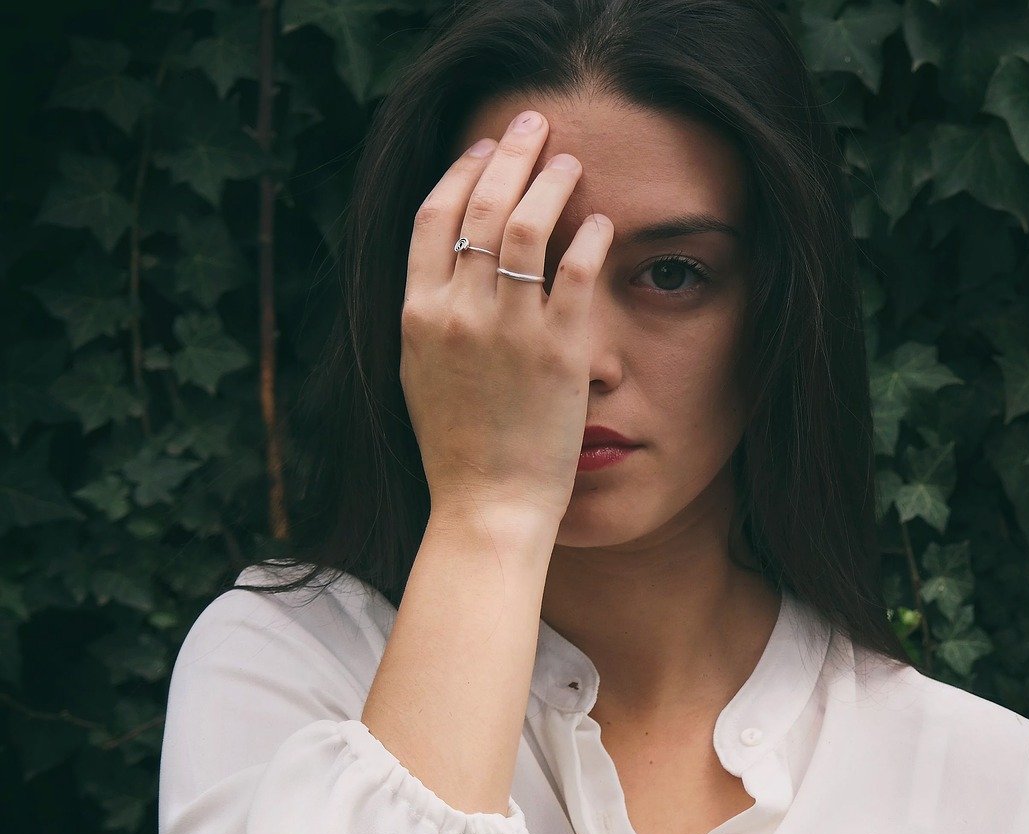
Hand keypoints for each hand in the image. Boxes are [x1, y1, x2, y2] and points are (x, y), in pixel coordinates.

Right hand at [400, 108, 613, 532]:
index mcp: (416, 313)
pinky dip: (588, 237)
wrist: (486, 505)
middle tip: (533, 123)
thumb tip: (446, 270)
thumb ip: (431, 316)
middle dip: (509, 154)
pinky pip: (575, 273)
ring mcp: (508, 330)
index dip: (460, 173)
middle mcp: (458, 312)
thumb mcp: (421, 373)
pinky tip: (602, 220)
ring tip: (571, 160)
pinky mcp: (557, 351)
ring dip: (551, 182)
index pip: (433, 217)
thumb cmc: (458, 448)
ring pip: (527, 227)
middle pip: (481, 207)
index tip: (483, 148)